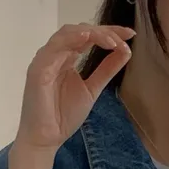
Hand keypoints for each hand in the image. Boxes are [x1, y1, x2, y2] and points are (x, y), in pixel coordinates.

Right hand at [16, 23, 134, 151]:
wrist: (47, 138)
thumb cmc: (64, 116)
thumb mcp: (92, 89)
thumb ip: (106, 70)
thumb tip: (126, 51)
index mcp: (66, 58)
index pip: (87, 36)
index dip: (109, 32)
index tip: (129, 34)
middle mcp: (55, 54)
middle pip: (80, 31)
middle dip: (104, 30)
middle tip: (124, 37)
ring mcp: (45, 60)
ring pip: (68, 34)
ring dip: (92, 34)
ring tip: (112, 41)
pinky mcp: (39, 69)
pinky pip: (54, 48)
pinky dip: (71, 40)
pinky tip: (87, 39)